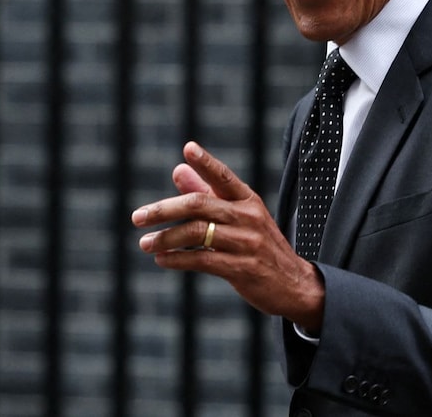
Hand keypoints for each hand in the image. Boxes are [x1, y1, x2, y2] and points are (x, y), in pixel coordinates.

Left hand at [132, 141, 323, 329]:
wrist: (293, 284)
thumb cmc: (260, 246)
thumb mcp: (240, 217)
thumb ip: (207, 193)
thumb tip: (178, 170)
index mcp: (248, 200)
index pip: (224, 177)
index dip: (207, 162)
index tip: (188, 148)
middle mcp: (249, 217)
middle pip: (200, 205)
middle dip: (165, 209)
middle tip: (138, 217)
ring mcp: (247, 243)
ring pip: (197, 233)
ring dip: (166, 238)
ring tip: (145, 243)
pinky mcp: (242, 269)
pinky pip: (202, 260)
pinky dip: (177, 259)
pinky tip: (162, 259)